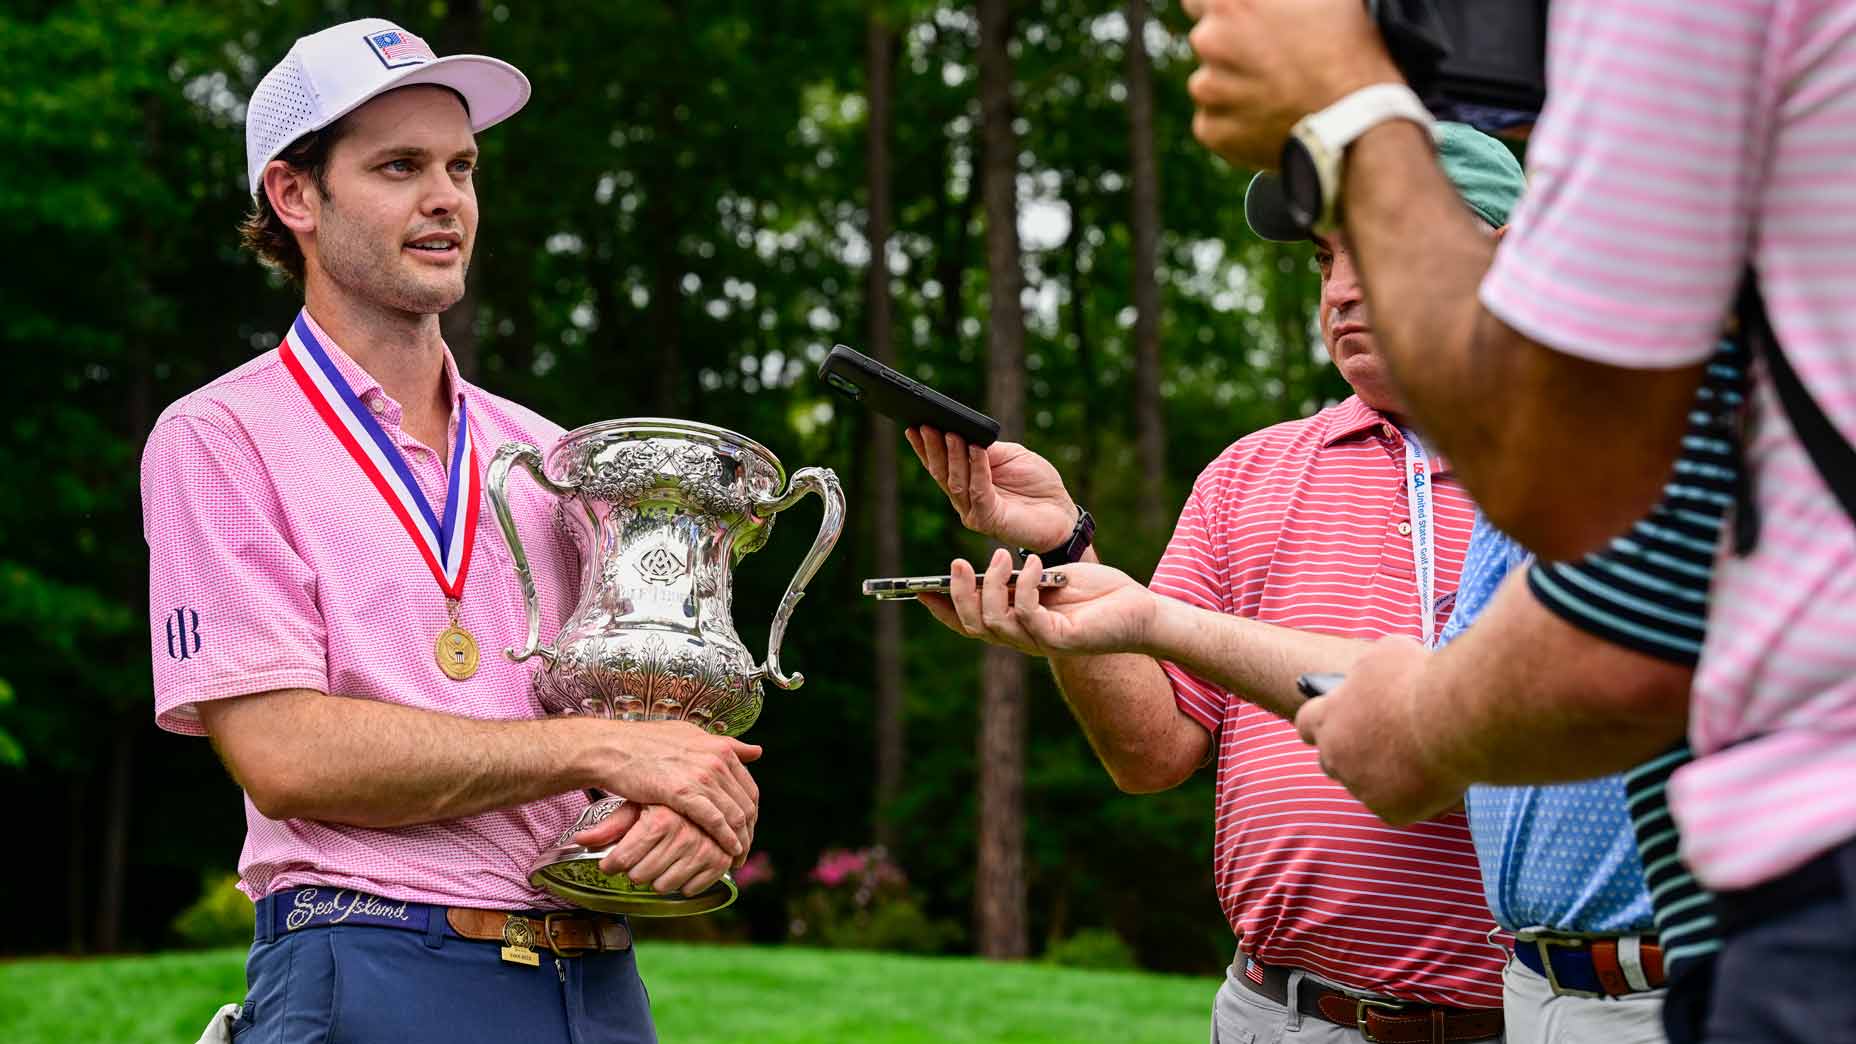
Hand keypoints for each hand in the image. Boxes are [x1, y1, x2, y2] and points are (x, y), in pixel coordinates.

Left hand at [576, 804, 738, 895]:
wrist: (703, 792)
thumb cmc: (663, 800)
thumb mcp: (634, 806)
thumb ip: (610, 827)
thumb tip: (581, 840)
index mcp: (660, 819)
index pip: (623, 860)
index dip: (612, 865)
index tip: (610, 864)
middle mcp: (684, 834)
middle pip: (640, 876)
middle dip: (633, 872)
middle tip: (636, 862)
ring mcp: (704, 848)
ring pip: (663, 886)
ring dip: (656, 880)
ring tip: (657, 864)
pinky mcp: (720, 860)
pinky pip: (690, 890)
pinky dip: (681, 884)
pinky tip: (678, 868)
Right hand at [588, 720, 759, 859]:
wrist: (613, 748)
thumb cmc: (647, 743)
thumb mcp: (690, 735)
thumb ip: (725, 744)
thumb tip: (757, 751)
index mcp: (720, 747)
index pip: (749, 787)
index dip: (752, 813)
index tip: (748, 829)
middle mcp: (716, 760)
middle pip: (746, 804)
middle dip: (749, 831)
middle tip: (745, 848)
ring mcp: (701, 776)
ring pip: (734, 815)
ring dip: (740, 840)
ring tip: (738, 856)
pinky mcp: (683, 792)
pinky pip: (715, 821)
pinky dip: (725, 839)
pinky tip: (728, 851)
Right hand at [905, 426, 1078, 550]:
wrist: (1062, 513)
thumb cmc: (1038, 484)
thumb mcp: (1011, 456)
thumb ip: (988, 449)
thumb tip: (965, 435)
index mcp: (967, 482)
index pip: (940, 464)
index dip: (925, 447)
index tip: (914, 426)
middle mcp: (965, 499)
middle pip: (942, 472)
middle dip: (932, 448)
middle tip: (926, 425)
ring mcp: (974, 511)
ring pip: (956, 482)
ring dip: (953, 456)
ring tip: (950, 433)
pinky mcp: (988, 519)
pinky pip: (979, 490)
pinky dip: (977, 468)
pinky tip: (976, 449)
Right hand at [916, 550, 1157, 657]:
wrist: (1139, 610)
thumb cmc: (1097, 592)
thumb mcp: (1048, 579)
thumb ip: (1018, 579)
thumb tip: (986, 567)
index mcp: (1016, 623)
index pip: (969, 624)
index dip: (943, 611)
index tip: (919, 592)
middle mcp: (1024, 638)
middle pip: (974, 627)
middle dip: (958, 596)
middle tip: (957, 564)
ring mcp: (1042, 642)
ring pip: (995, 624)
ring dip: (990, 587)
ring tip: (997, 555)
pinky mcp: (1063, 640)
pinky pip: (1030, 616)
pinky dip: (1027, 587)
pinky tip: (1037, 564)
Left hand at [1182, 0, 1402, 169]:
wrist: (1357, 123)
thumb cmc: (1348, 51)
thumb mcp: (1323, 0)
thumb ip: (1281, 0)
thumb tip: (1274, 5)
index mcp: (1231, 4)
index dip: (1219, 9)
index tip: (1239, 21)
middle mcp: (1209, 42)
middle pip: (1207, 41)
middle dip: (1232, 49)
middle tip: (1274, 61)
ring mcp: (1207, 89)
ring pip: (1210, 82)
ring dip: (1234, 86)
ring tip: (1278, 94)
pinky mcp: (1210, 130)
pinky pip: (1215, 121)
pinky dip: (1236, 122)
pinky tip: (1271, 119)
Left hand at [1293, 636, 1468, 824]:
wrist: (1454, 719)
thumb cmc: (1418, 679)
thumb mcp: (1386, 655)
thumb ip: (1371, 672)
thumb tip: (1377, 678)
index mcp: (1328, 716)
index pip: (1307, 723)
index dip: (1325, 722)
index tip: (1339, 721)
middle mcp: (1336, 754)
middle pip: (1331, 761)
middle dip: (1349, 755)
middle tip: (1381, 746)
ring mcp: (1361, 787)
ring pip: (1367, 786)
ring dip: (1384, 778)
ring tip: (1416, 763)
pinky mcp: (1390, 811)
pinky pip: (1399, 807)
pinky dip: (1414, 798)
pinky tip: (1435, 782)